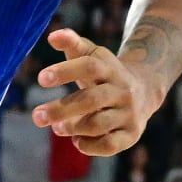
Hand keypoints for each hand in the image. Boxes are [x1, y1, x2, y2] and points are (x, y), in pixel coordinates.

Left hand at [31, 29, 158, 156]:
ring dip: (73, 127)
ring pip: (99, 124)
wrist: (145, 89)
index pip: (89, 66)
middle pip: (91, 100)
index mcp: (110, 69)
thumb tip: (52, 36)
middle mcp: (122, 91)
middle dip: (61, 109)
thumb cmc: (106, 73)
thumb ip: (72, 43)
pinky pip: (110, 145)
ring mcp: (128, 113)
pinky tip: (76, 141)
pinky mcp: (131, 134)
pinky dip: (90, 146)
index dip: (65, 71)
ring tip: (56, 128)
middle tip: (37, 116)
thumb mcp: (92, 55)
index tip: (41, 78)